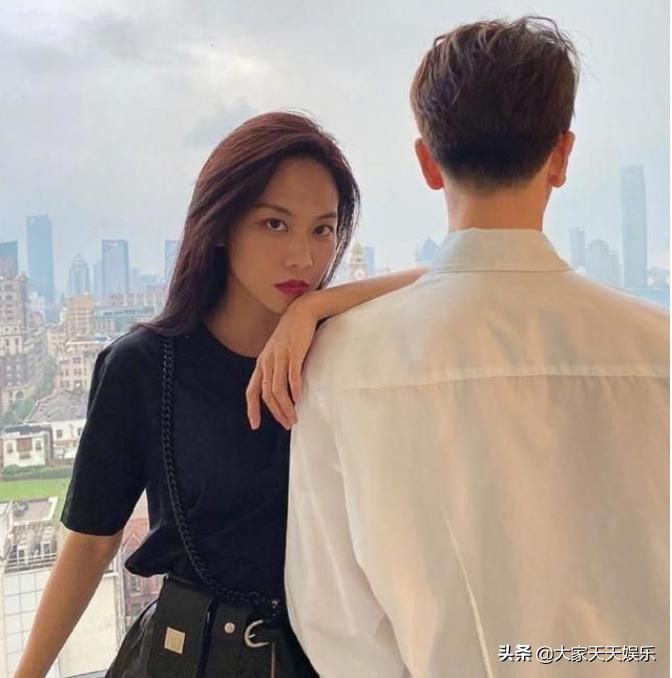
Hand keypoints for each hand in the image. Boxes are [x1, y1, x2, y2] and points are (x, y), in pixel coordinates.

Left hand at [246, 295, 318, 429]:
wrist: (302, 311)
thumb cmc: (292, 334)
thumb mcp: (278, 353)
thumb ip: (277, 370)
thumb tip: (282, 391)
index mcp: (262, 363)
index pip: (251, 391)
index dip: (252, 409)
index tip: (255, 425)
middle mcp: (267, 361)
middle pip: (267, 394)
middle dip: (276, 412)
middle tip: (287, 424)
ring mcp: (280, 356)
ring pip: (278, 388)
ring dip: (286, 406)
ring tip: (294, 417)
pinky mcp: (294, 352)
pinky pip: (292, 374)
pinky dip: (294, 388)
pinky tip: (298, 399)